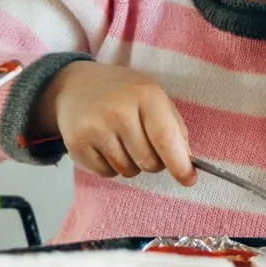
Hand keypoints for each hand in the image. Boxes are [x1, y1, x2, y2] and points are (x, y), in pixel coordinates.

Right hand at [44, 61, 194, 184]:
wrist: (77, 87)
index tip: (188, 179)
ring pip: (128, 171)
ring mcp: (95, 129)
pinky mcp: (77, 145)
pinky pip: (107, 173)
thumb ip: (174, 128)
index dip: (179, 164)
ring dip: (132, 164)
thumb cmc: (123, 95)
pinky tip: (105, 144)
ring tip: (122, 139)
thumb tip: (185, 162)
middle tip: (145, 143)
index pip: (165, 138)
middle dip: (155, 162)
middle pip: (149, 162)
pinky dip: (111, 166)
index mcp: (145, 96)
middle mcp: (119, 112)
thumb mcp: (154, 97)